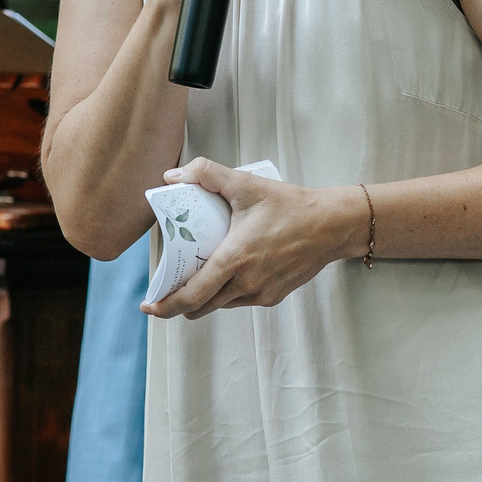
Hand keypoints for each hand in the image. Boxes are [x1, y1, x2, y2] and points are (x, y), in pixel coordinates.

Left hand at [144, 158, 366, 318]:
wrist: (333, 225)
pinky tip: (230, 274)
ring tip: (197, 278)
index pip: (191, 296)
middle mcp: (247, 283)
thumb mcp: (247, 185)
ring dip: (205, 298)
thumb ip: (207, 173)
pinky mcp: (275, 296)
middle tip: (167, 290)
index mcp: (234, 260)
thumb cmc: (291, 206)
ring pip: (221, 305)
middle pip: (201, 307)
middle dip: (179, 304)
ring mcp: (262, 293)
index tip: (148, 306)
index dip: (165, 306)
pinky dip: (228, 293)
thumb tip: (172, 176)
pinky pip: (242, 301)